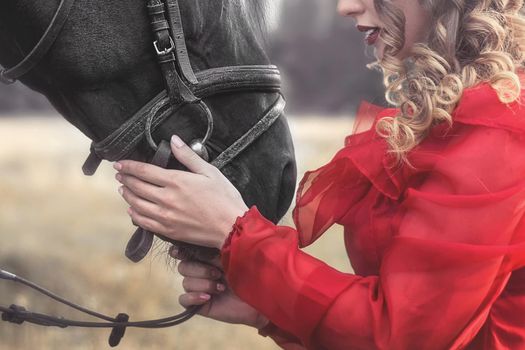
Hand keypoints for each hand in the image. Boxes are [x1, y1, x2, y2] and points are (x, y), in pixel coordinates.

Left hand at [114, 135, 248, 248]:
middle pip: (137, 187)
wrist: (231, 227)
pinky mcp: (168, 230)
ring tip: (123, 189)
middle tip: (120, 174)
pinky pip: (144, 222)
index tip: (120, 164)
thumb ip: (188, 156)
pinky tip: (132, 210)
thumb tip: (174, 140)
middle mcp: (167, 199)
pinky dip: (134, 214)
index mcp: (176, 181)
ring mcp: (166, 216)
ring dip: (127, 195)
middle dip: (126, 179)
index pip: (144, 171)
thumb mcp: (209, 172)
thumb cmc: (224, 199)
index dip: (129, 166)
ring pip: (137, 204)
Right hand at [171, 245, 268, 328]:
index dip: (180, 252)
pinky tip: (208, 297)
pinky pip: (183, 299)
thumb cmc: (249, 274)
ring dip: (204, 284)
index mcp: (207, 258)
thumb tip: (197, 239)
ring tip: (221, 288)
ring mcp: (199, 288)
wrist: (258, 298)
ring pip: (186, 282)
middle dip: (200, 269)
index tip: (180, 252)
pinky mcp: (199, 304)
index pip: (185, 252)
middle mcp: (200, 271)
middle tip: (219, 274)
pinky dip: (193, 297)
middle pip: (183, 267)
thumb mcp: (231, 258)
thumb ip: (213, 250)